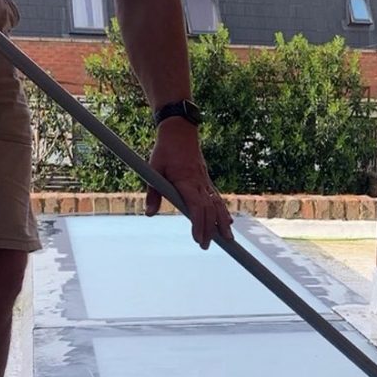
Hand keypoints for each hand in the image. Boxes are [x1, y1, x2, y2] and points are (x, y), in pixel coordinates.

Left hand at [147, 118, 232, 249]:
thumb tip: (149, 214)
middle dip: (210, 229)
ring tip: (227, 239)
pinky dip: (223, 212)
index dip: (199, 223)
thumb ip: (152, 193)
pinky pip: (217, 198)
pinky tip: (227, 223)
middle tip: (206, 246)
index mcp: (186, 181)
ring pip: (218, 205)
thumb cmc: (165, 150)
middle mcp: (199, 182)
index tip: (198, 238)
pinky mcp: (207, 180)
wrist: (180, 131)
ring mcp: (205, 181)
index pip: (197, 206)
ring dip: (223, 223)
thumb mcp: (153, 169)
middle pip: (210, 210)